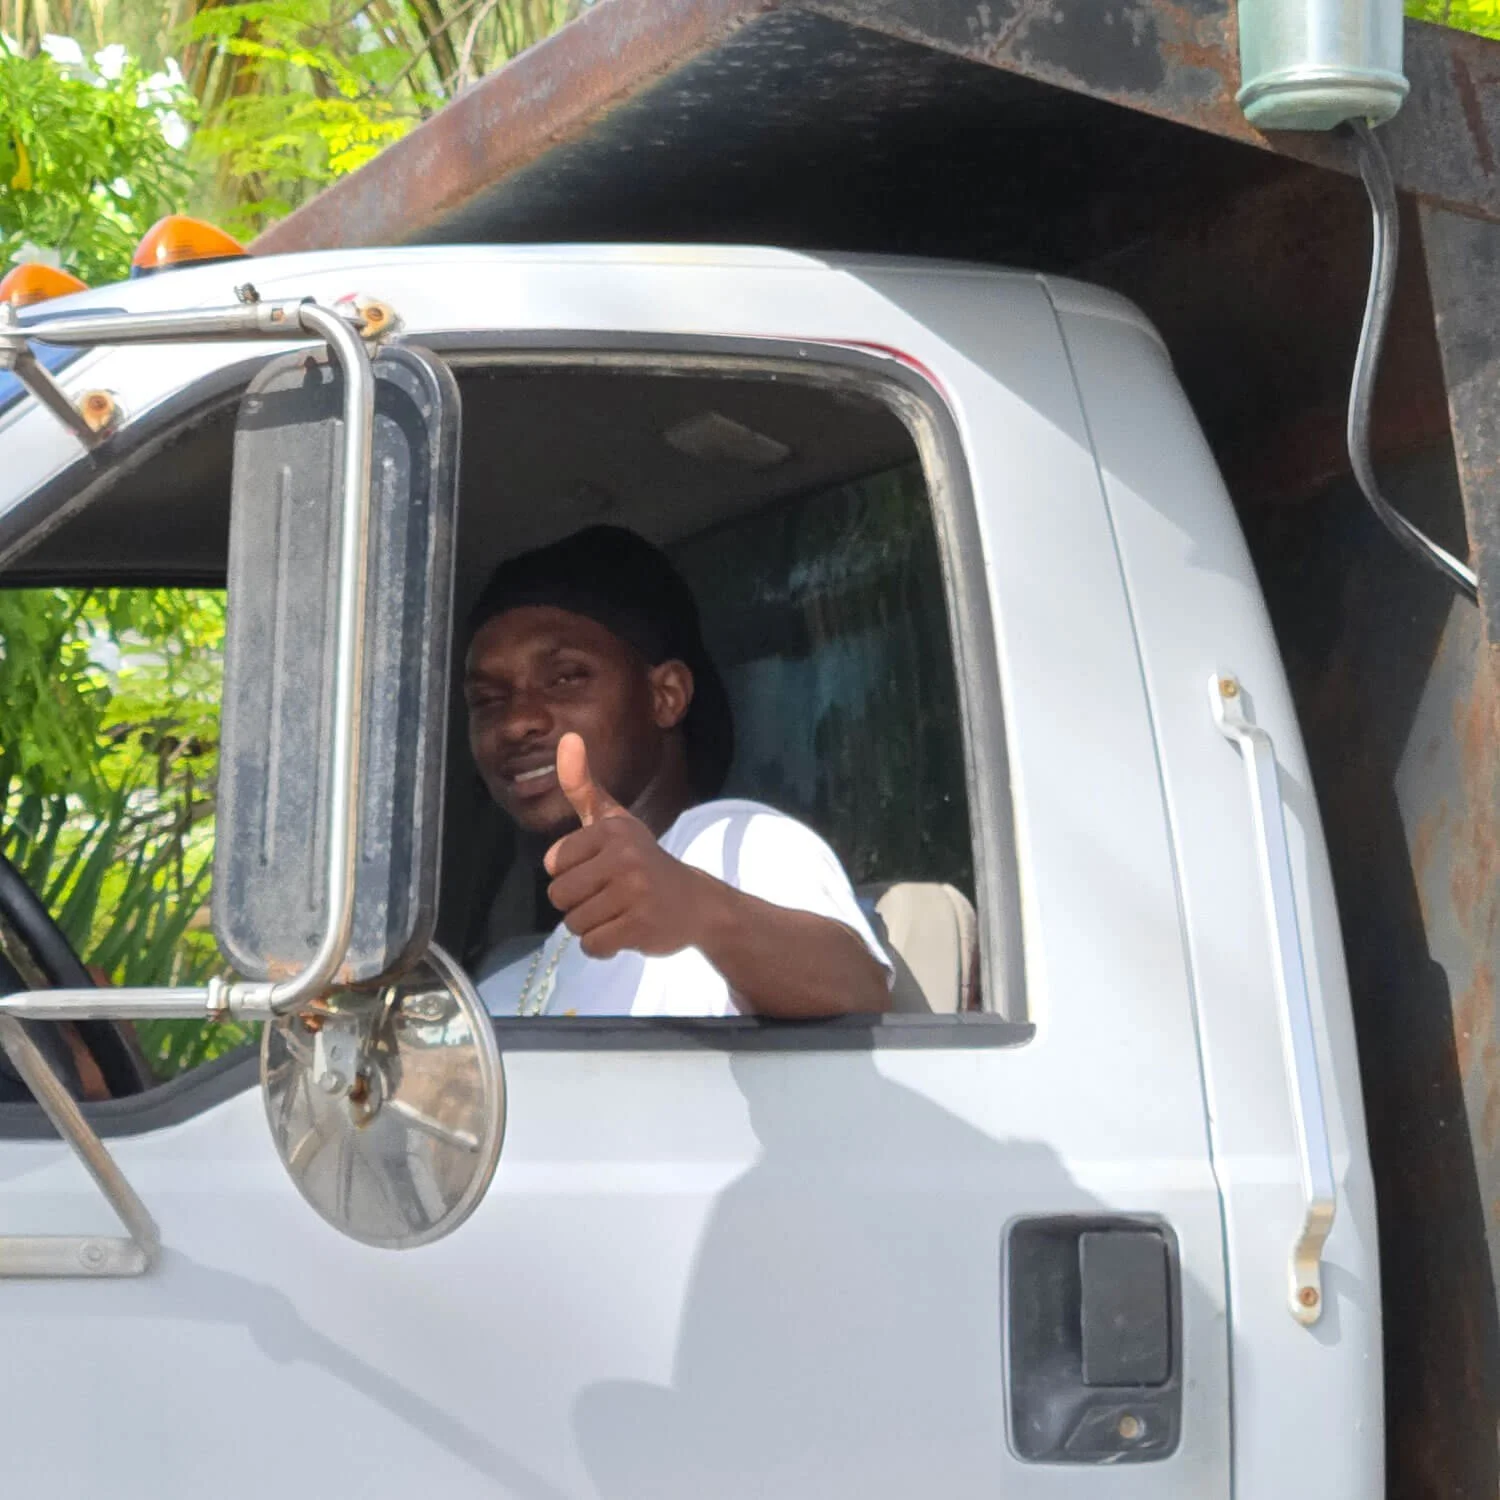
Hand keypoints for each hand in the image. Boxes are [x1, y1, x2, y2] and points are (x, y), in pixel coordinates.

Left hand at [543, 733, 713, 958]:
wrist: (697, 902)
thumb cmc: (642, 860)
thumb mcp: (613, 820)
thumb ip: (583, 786)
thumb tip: (567, 738)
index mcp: (611, 829)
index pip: (553, 864)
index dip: (572, 873)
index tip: (601, 869)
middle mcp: (623, 856)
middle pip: (559, 896)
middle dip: (579, 903)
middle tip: (610, 895)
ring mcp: (634, 892)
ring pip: (575, 923)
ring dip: (593, 925)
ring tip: (620, 911)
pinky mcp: (641, 925)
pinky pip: (593, 945)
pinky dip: (604, 946)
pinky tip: (627, 929)